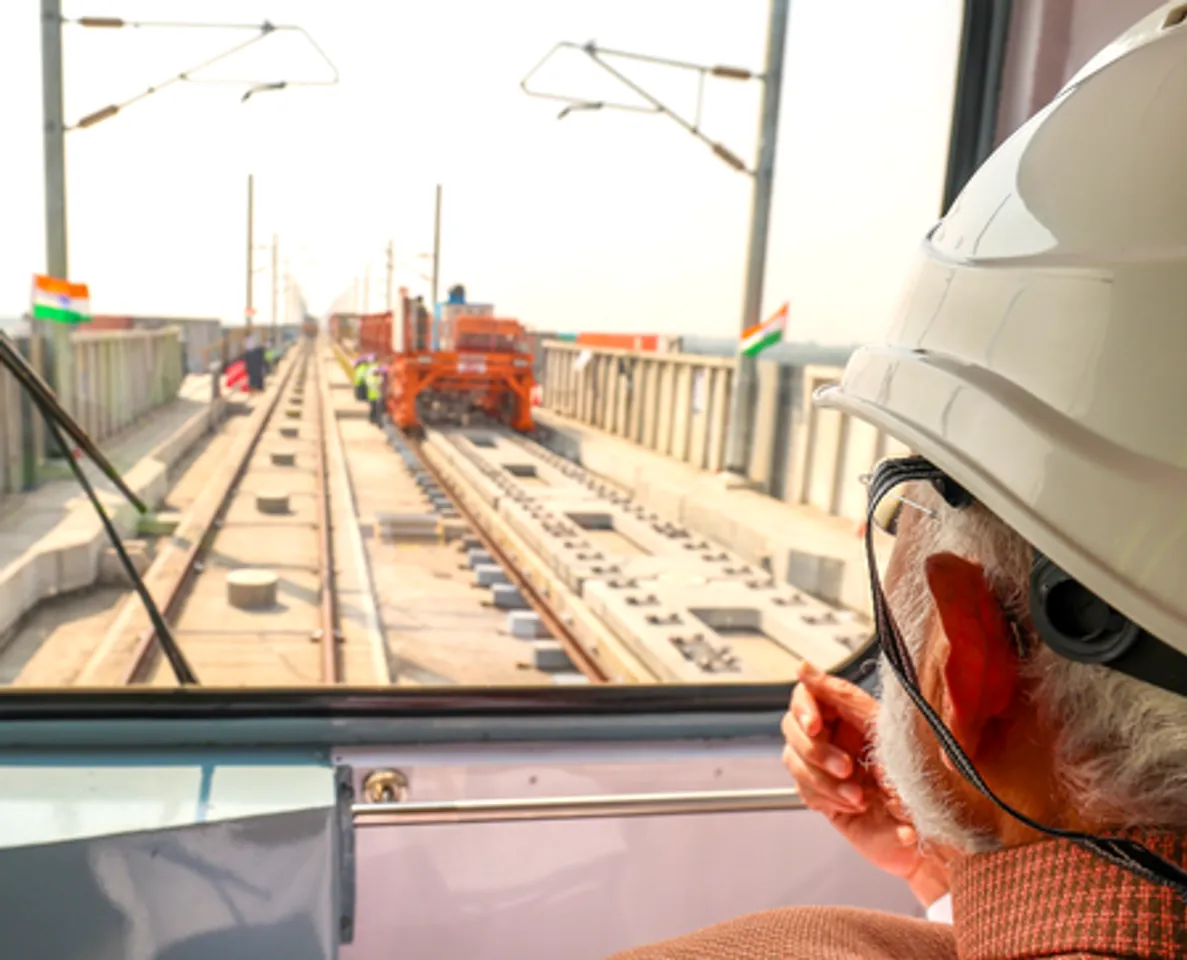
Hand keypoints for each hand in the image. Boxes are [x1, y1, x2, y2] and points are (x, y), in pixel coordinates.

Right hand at [782, 661, 945, 890]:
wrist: (936, 833)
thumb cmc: (923, 778)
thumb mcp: (885, 730)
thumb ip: (843, 697)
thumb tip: (803, 666)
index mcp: (850, 713)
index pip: (806, 696)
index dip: (804, 707)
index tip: (814, 725)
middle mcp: (836, 737)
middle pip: (792, 728)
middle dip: (817, 751)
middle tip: (847, 768)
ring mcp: (827, 768)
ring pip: (795, 761)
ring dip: (824, 780)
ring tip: (859, 797)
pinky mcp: (825, 798)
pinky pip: (806, 791)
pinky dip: (830, 799)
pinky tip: (856, 807)